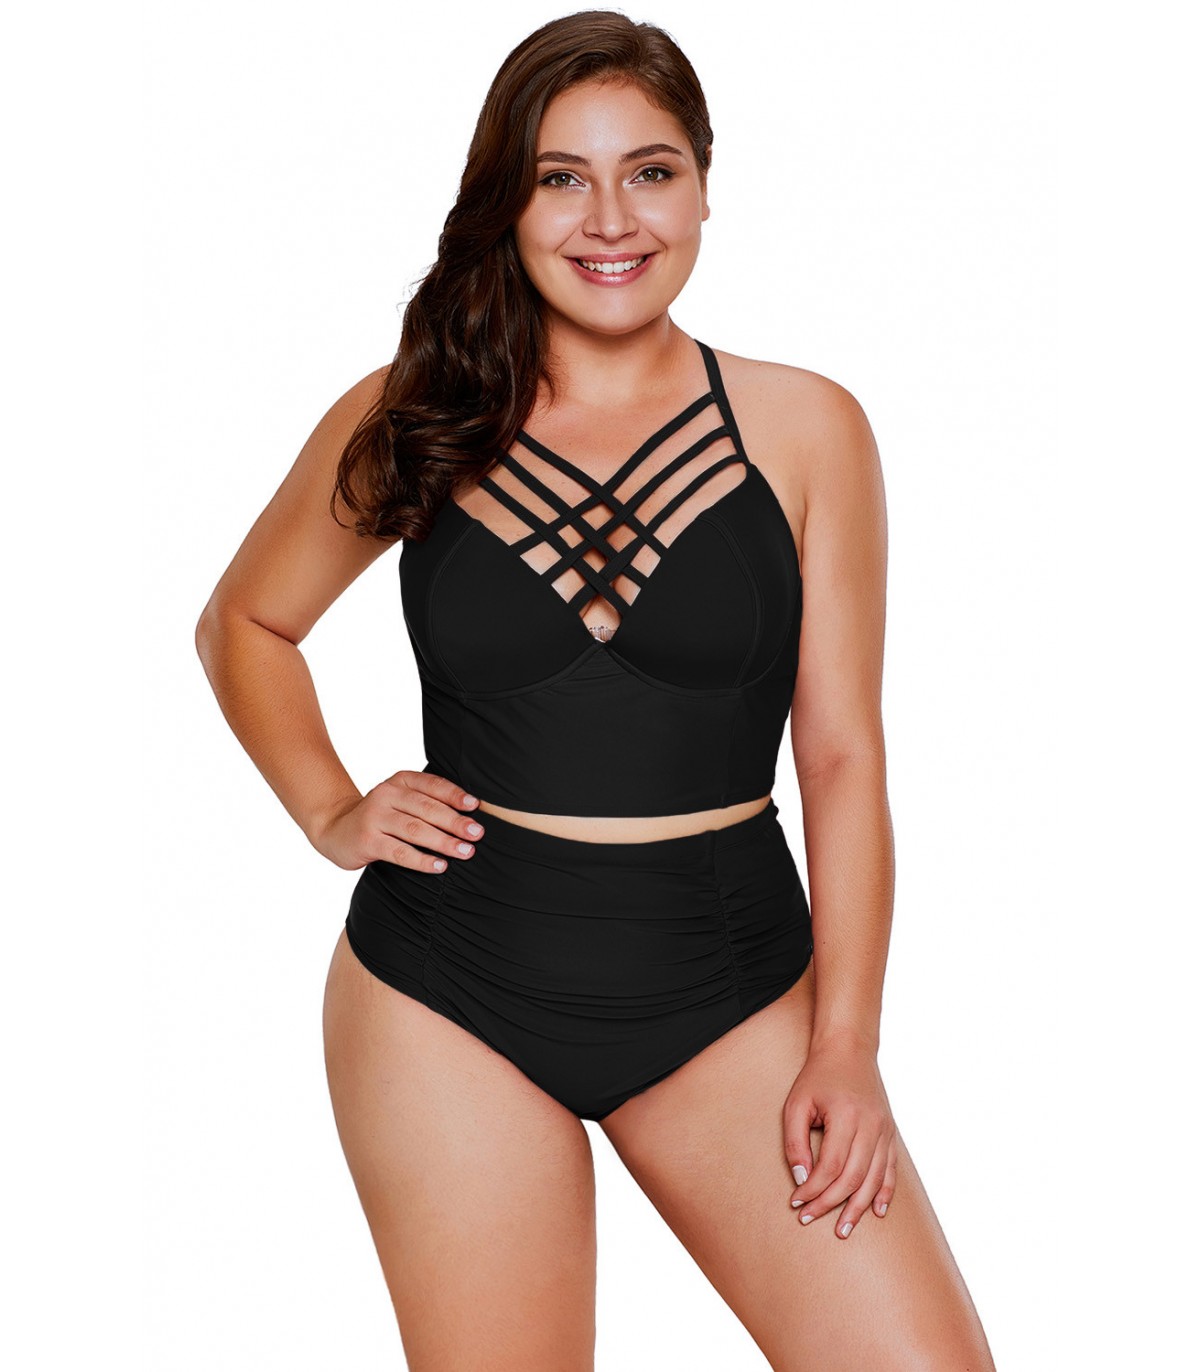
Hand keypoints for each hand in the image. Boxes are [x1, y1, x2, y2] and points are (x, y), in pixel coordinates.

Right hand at [307, 770, 484, 872]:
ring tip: (466, 851)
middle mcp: (386, 795)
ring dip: (444, 842)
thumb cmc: (380, 816)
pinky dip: (422, 860)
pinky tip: (440, 866)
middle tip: (477, 834)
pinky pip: (400, 852)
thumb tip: (470, 813)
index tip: (476, 806)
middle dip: (455, 822)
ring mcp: (375, 817)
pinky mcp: (368, 840)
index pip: (431, 785)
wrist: (335, 828)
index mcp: (399, 781)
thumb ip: (427, 801)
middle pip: (427, 808)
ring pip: (416, 830)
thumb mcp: (400, 800)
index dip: (455, 795)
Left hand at [784, 1032, 896, 1238]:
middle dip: (831, 1204)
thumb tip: (802, 1179)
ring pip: (875, 1179)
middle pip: (854, 1177)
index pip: (831, 1166)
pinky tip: (877, 1212)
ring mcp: (884, 1130)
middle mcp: (871, 1125)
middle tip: (810, 1219)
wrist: (849, 1050)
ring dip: (858, 1208)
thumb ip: (795, 1142)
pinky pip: (891, 1169)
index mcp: (847, 1116)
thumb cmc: (818, 1076)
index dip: (813, 1189)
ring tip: (844, 1230)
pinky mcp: (890, 1133)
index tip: (796, 1202)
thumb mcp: (797, 1103)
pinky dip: (885, 1193)